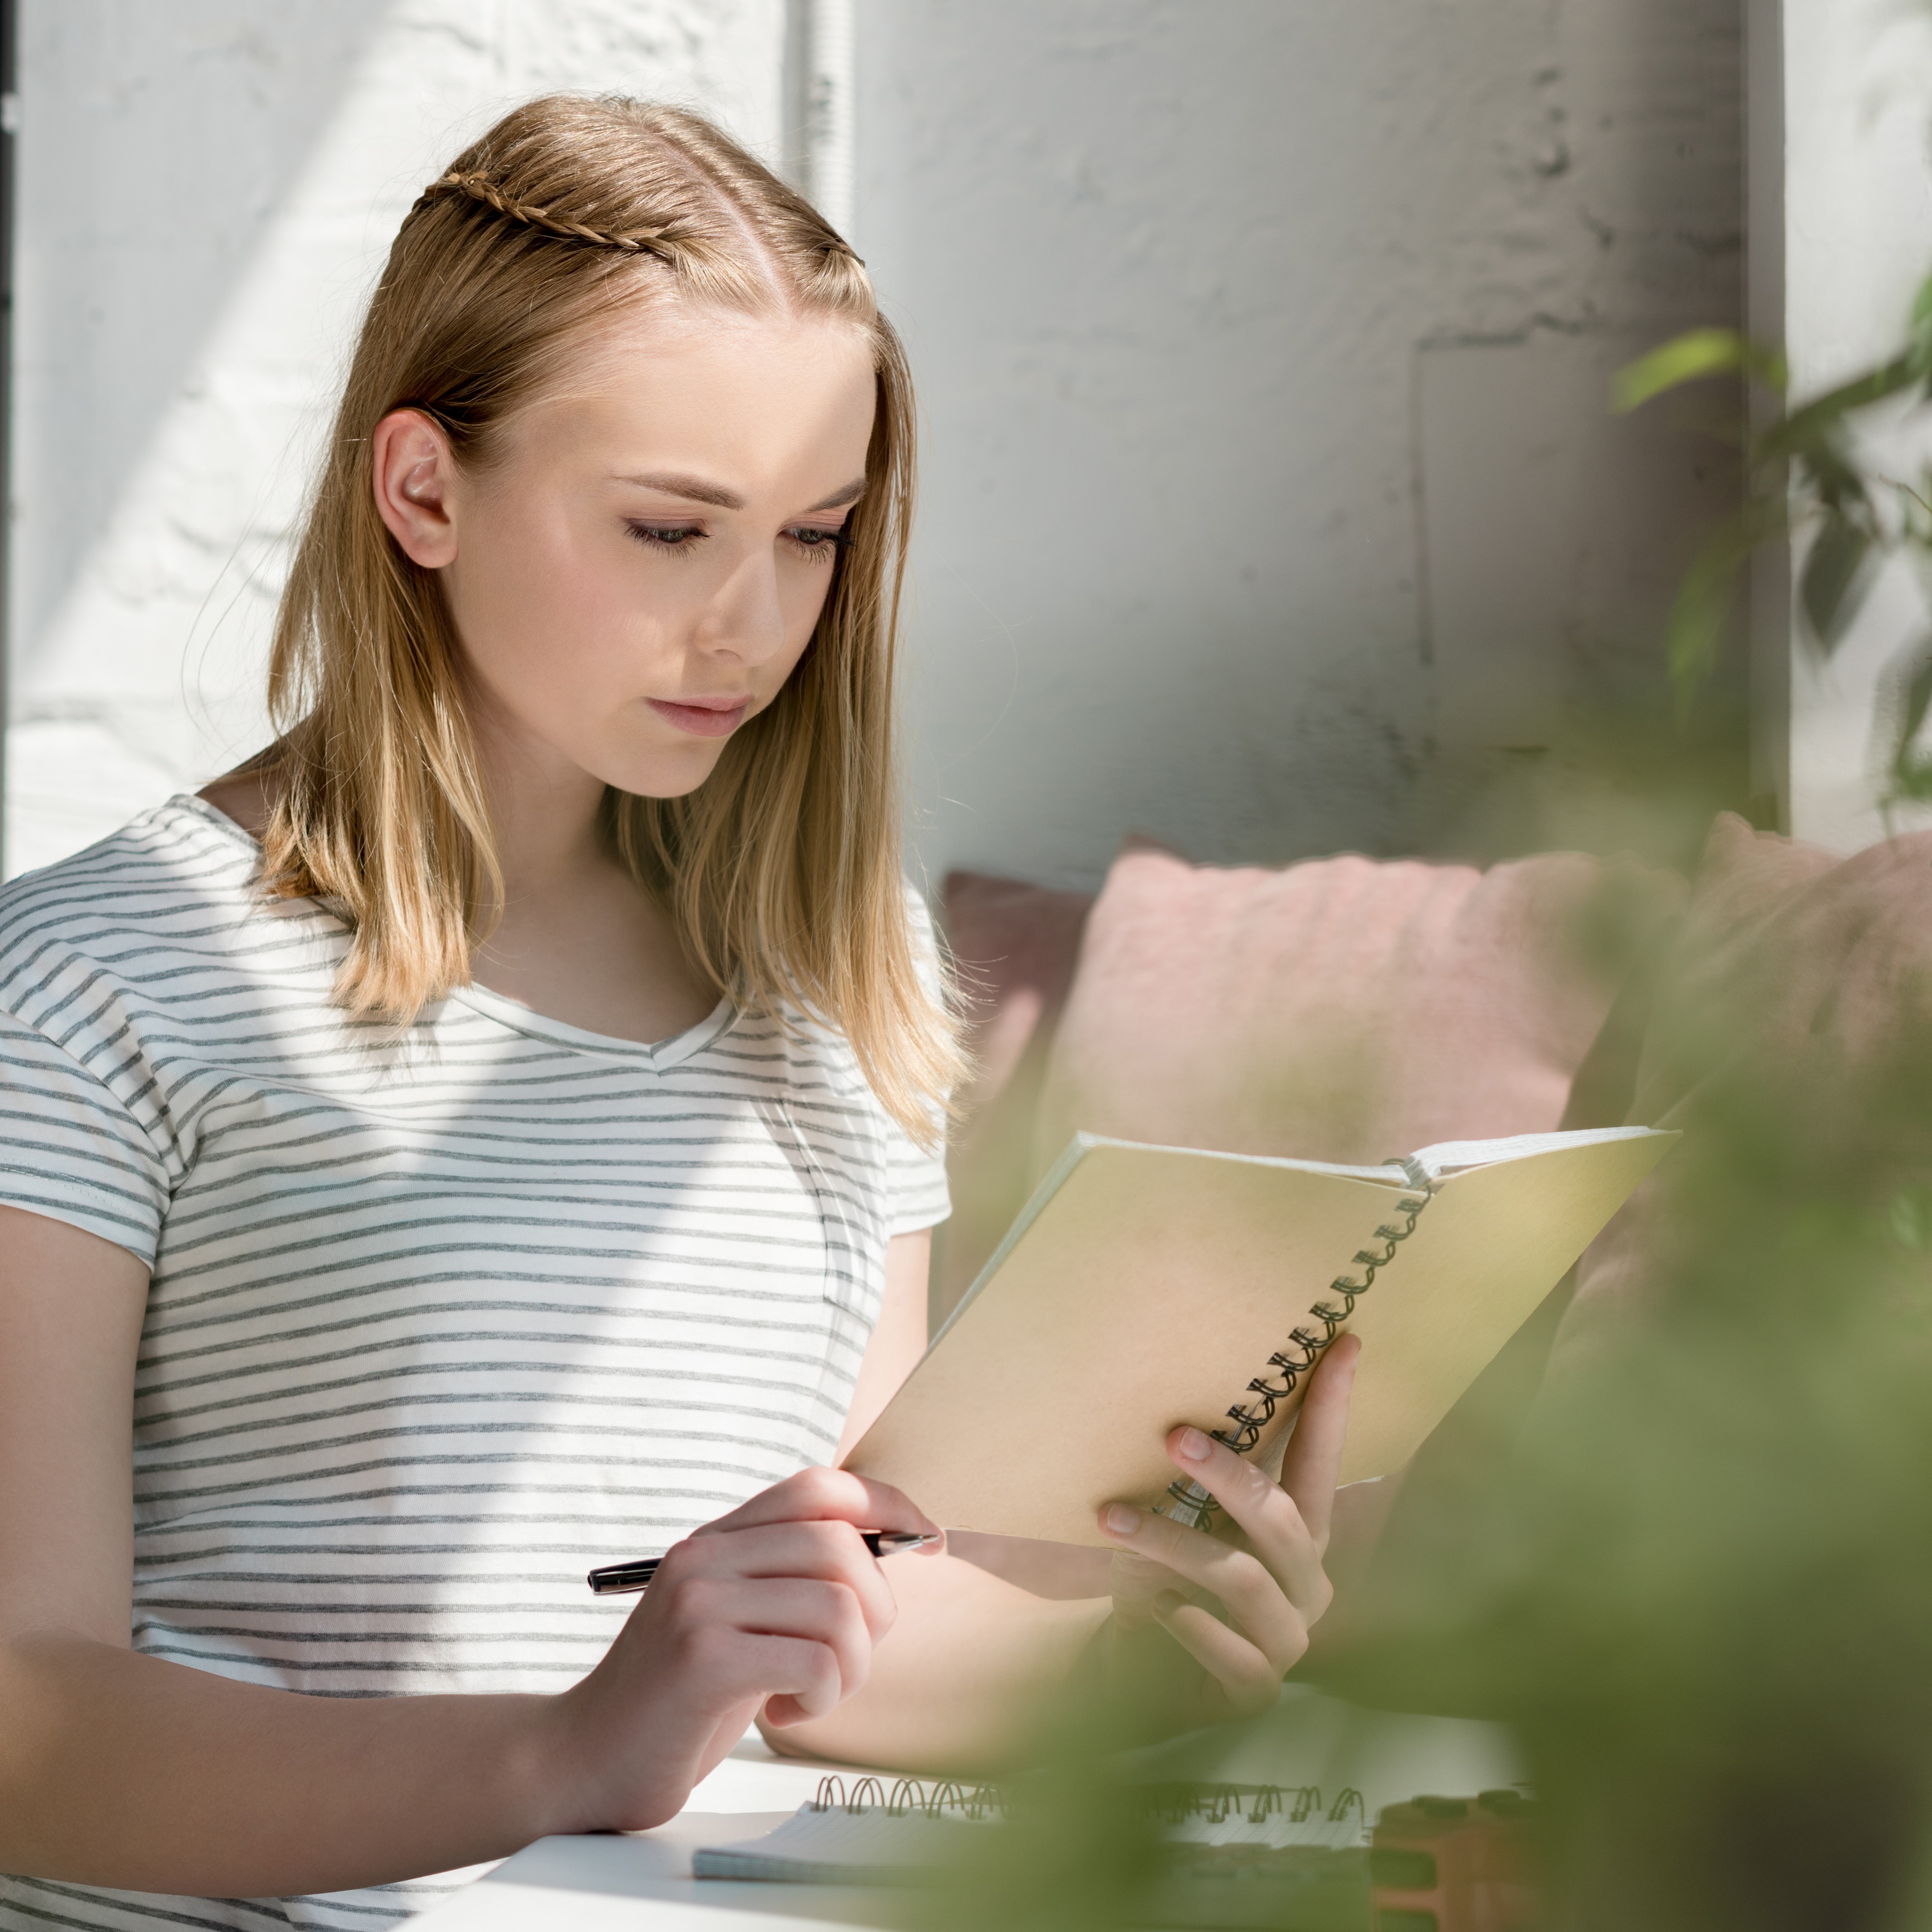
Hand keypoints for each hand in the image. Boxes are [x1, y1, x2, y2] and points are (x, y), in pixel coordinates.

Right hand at [546, 1466, 939, 1831]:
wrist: (582, 1760)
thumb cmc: (678, 1701)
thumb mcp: (737, 1621)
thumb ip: (792, 1581)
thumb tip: (890, 1550)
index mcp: (717, 1540)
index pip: (819, 1486)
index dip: (886, 1504)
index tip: (927, 1539)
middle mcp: (706, 1557)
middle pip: (842, 1547)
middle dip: (875, 1612)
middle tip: (846, 1663)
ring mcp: (700, 1603)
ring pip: (839, 1607)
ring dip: (850, 1667)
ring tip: (811, 1693)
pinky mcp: (702, 1658)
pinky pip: (816, 1663)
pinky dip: (821, 1698)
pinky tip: (782, 1711)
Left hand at [1094, 1333, 1359, 1726]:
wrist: (1137, 1682)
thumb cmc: (1162, 1586)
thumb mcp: (1180, 1524)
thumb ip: (1194, 1480)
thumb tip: (1173, 1396)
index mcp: (1298, 1537)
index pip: (1318, 1463)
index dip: (1332, 1406)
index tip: (1342, 1340)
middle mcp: (1305, 1585)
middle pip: (1282, 1518)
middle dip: (1229, 1473)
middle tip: (1173, 1435)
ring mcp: (1286, 1642)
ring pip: (1242, 1578)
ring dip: (1172, 1543)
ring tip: (1110, 1519)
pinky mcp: (1256, 1692)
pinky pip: (1231, 1654)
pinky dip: (1190, 1626)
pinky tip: (1153, 1609)